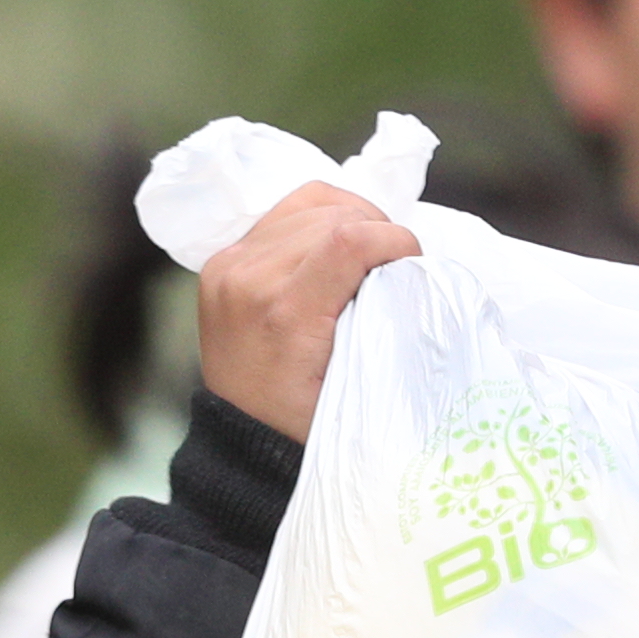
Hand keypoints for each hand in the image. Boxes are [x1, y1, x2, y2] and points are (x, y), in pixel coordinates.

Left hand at [193, 180, 421, 445]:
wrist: (242, 433)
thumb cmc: (307, 420)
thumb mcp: (356, 386)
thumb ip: (383, 328)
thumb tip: (415, 276)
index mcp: (285, 314)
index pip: (348, 240)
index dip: (394, 239)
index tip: (413, 261)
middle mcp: (249, 280)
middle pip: (333, 217)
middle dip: (377, 232)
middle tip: (394, 266)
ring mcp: (230, 265)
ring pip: (311, 205)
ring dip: (351, 220)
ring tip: (367, 253)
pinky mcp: (223, 258)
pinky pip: (284, 211)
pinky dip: (320, 216)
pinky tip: (335, 240)